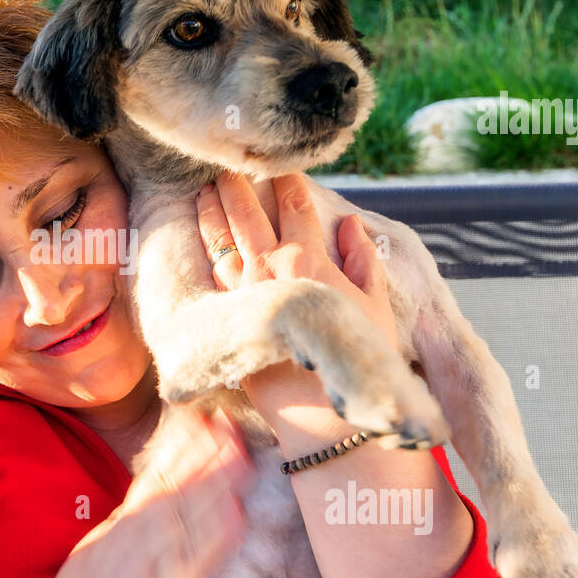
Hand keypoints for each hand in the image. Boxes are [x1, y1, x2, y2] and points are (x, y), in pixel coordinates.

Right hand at [37, 403, 252, 577]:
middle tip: (228, 419)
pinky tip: (236, 513)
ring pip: (190, 511)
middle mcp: (140, 536)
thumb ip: (126, 519)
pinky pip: (194, 558)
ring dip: (216, 478)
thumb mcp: (97, 546)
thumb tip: (151, 491)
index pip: (155, 473)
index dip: (180, 444)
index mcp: (122, 524)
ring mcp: (155, 562)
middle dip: (205, 450)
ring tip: (239, 449)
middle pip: (178, 484)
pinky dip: (214, 534)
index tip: (200, 418)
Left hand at [194, 171, 398, 420]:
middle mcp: (271, 270)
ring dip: (210, 212)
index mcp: (309, 260)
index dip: (286, 180)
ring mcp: (244, 294)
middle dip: (235, 186)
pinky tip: (201, 240)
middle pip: (247, 215)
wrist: (323, 414)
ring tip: (202, 191)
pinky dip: (205, 251)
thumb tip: (351, 225)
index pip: (295, 207)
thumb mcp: (376, 305)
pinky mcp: (228, 318)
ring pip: (220, 241)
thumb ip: (363, 259)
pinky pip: (212, 274)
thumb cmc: (358, 358)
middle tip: (225, 165)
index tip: (280, 164)